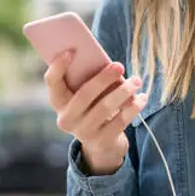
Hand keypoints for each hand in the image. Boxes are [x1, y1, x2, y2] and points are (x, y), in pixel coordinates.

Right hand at [43, 50, 147, 174]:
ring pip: (105, 107)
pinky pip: (119, 121)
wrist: (102, 144)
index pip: (52, 82)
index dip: (58, 66)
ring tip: (136, 81)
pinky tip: (142, 98)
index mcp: (58, 102)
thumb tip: (105, 60)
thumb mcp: (85, 95)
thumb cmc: (94, 107)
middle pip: (84, 94)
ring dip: (123, 91)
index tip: (72, 51)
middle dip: (103, 78)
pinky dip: (133, 107)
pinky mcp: (102, 142)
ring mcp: (83, 132)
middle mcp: (66, 119)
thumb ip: (87, 78)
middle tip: (120, 66)